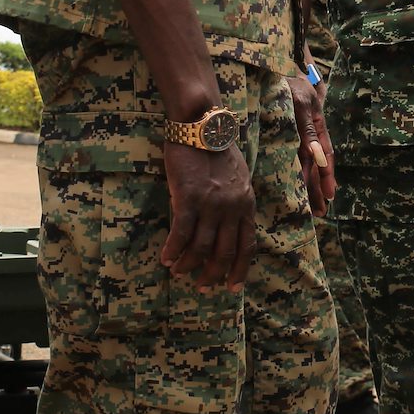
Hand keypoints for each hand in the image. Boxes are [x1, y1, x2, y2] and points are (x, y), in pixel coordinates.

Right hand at [159, 141, 255, 289]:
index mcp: (246, 204)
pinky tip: (166, 258)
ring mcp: (211, 205)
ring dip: (189, 264)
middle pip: (224, 252)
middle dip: (213, 274)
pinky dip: (173, 250)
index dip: (240, 269)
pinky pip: (181, 234)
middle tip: (202, 286)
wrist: (202, 127)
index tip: (232, 286)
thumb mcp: (238, 179)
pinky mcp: (188, 198)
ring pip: (202, 248)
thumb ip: (236, 203)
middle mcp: (232, 208)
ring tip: (179, 272)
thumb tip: (227, 226)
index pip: (247, 246)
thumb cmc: (217, 151)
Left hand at [288, 72, 335, 215]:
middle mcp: (310, 131)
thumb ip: (307, 126)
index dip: (325, 175)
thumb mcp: (300, 100)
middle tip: (320, 212)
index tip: (328, 195)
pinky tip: (303, 188)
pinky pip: (297, 156)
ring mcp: (301, 133)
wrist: (280, 65)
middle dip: (317, 188)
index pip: (323, 153)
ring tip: (315, 208)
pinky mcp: (290, 134)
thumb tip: (316, 152)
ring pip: (307, 163)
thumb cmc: (290, 80)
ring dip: (311, 185)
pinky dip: (302, 174)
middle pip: (315, 163)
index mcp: (315, 123)